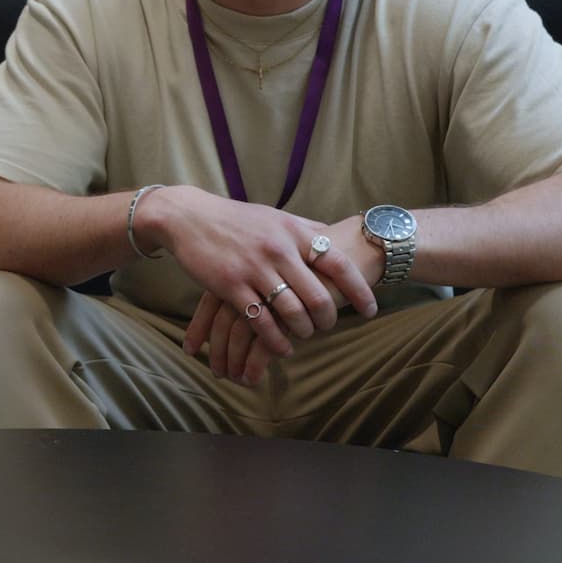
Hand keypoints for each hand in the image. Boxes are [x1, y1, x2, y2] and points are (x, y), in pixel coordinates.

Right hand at [139, 191, 375, 384]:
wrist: (190, 217)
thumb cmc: (237, 219)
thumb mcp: (275, 217)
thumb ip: (305, 228)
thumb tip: (335, 237)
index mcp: (294, 232)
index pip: (338, 264)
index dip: (360, 290)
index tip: (371, 310)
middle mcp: (278, 249)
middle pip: (318, 296)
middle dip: (328, 318)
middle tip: (329, 326)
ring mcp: (254, 268)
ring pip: (292, 312)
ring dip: (304, 331)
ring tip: (305, 336)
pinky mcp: (230, 286)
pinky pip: (261, 321)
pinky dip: (276, 339)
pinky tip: (282, 346)